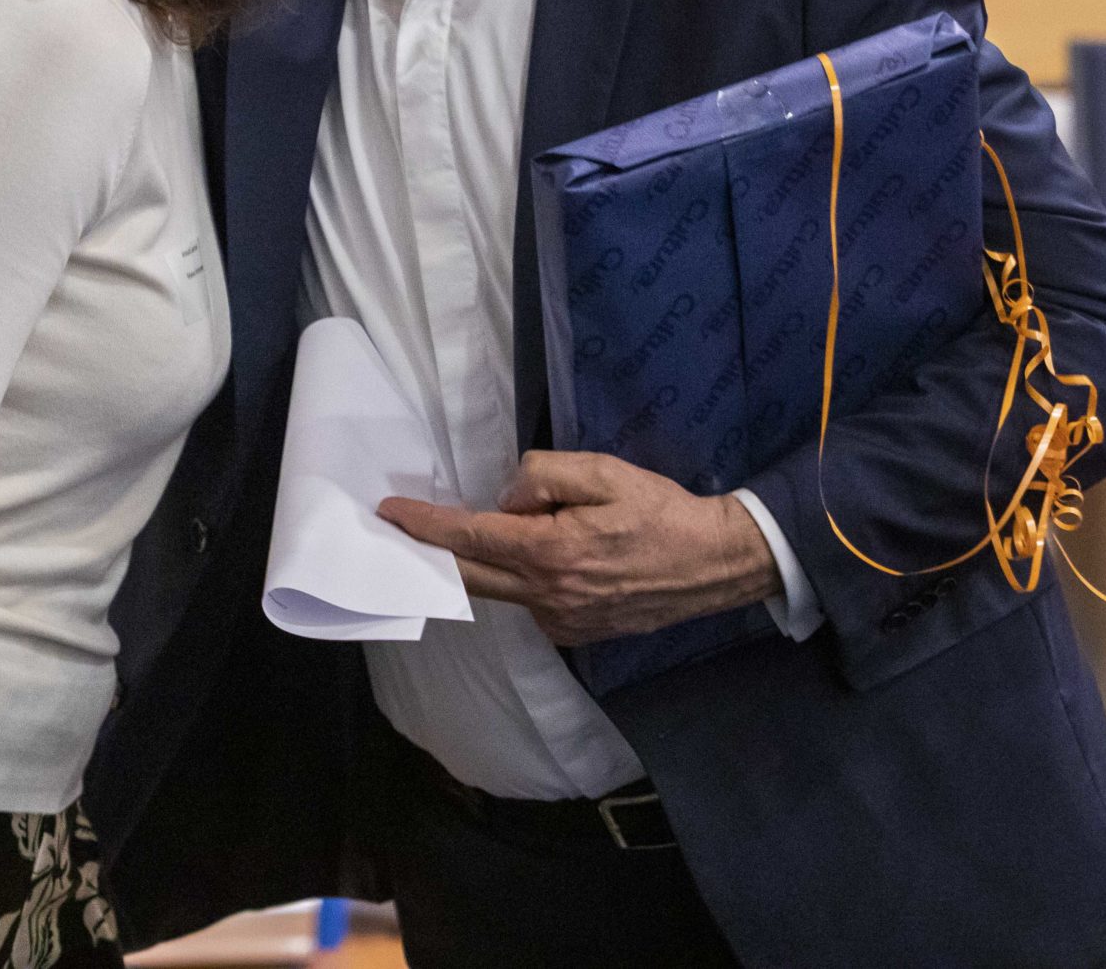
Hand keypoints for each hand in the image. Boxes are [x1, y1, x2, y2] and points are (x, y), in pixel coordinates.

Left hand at [378, 451, 780, 645]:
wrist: (714, 564)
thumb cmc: (661, 511)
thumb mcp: (604, 471)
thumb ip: (544, 476)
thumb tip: (506, 498)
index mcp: (550, 552)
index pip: (470, 538)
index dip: (426, 526)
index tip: (391, 513)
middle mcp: (548, 596)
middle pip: (469, 576)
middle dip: (431, 554)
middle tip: (400, 531)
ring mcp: (562, 622)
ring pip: (500, 592)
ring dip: (480, 566)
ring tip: (474, 535)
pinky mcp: (576, 633)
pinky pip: (530, 604)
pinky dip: (521, 581)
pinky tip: (538, 559)